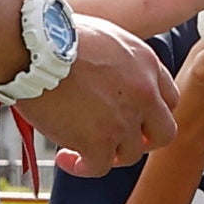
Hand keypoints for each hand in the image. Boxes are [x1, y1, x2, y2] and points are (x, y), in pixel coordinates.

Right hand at [27, 15, 177, 176]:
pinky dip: (82, 167)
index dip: (151, 114)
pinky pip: (99, 167)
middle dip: (144, 141)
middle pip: (163, 132)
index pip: (169, 100)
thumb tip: (112, 73)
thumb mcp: (106, 35)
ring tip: (82, 148)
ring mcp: (123, 120)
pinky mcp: (98, 140)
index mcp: (147, 64)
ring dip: (109, 154)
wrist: (35, 48)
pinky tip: (66, 159)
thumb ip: (122, 60)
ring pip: (131, 154)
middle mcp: (143, 93)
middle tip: (122, 141)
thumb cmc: (58, 35)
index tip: (135, 119)